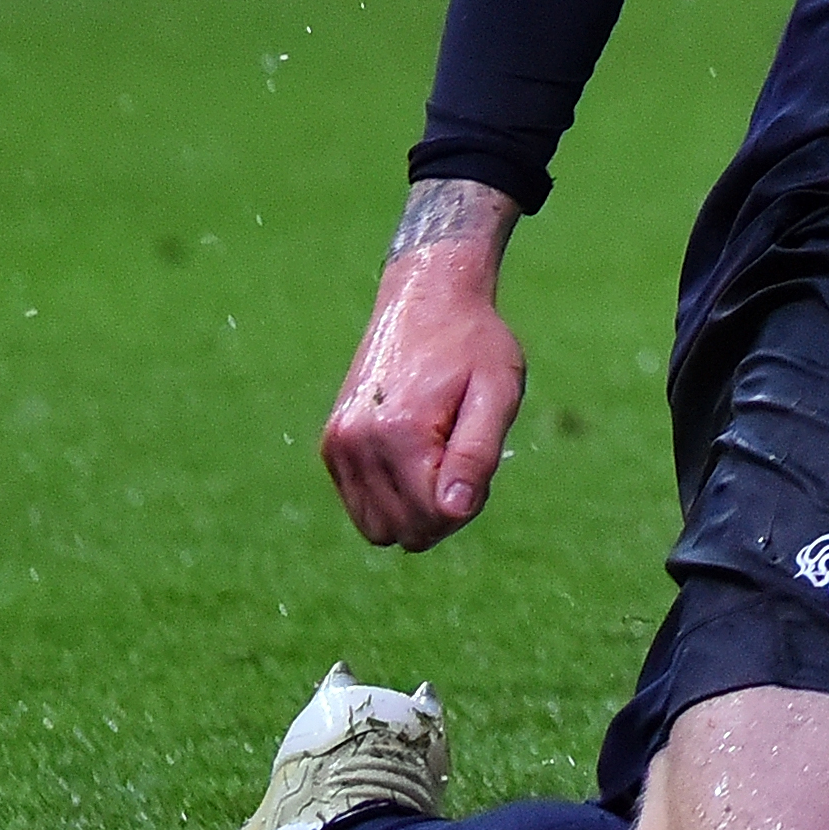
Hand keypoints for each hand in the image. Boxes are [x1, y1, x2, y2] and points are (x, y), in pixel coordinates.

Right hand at [317, 180, 527, 549]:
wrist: (427, 297)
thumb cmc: (474, 344)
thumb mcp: (497, 393)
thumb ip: (476, 456)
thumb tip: (452, 513)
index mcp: (398, 432)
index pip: (433, 520)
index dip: (466, 505)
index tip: (478, 463)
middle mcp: (356, 442)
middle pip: (404, 532)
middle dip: (440, 512)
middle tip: (459, 456)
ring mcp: (337, 444)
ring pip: (378, 528)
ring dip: (414, 509)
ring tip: (437, 458)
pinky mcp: (332, 445)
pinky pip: (361, 507)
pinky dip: (390, 497)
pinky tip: (414, 455)